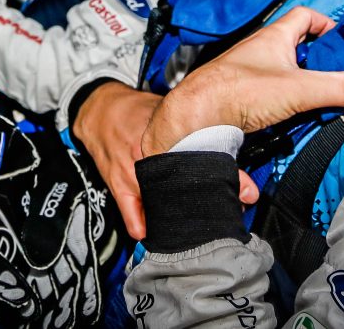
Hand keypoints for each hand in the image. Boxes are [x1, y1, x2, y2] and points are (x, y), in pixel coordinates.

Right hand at [72, 81, 259, 240]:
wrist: (100, 108)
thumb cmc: (136, 109)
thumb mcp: (168, 109)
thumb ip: (194, 125)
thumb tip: (231, 138)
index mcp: (168, 136)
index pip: (203, 161)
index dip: (227, 177)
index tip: (244, 192)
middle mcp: (151, 157)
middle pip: (185, 187)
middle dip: (206, 202)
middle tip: (225, 212)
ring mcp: (133, 172)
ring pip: (160, 203)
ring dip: (177, 217)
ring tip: (197, 228)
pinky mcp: (117, 183)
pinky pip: (130, 213)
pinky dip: (143, 226)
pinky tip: (154, 236)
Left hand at [140, 6, 343, 156]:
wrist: (193, 119)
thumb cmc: (237, 91)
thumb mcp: (298, 88)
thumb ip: (337, 87)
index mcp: (274, 38)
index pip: (304, 16)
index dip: (325, 24)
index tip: (342, 42)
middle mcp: (259, 54)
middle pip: (295, 51)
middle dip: (317, 65)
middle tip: (338, 81)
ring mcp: (247, 78)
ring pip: (281, 79)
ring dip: (300, 92)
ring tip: (321, 108)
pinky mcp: (239, 102)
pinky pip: (267, 103)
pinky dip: (282, 114)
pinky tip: (291, 131)